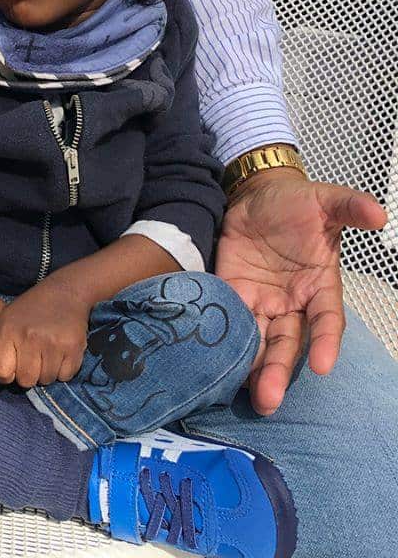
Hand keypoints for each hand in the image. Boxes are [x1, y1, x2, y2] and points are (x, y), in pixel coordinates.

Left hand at [0, 270, 91, 387]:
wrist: (65, 292)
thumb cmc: (30, 309)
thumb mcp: (6, 319)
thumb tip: (0, 377)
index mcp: (9, 330)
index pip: (0, 372)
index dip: (6, 373)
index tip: (12, 365)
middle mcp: (30, 337)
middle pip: (25, 381)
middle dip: (29, 374)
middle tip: (33, 358)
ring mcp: (53, 343)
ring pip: (46, 380)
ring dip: (46, 372)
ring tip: (46, 353)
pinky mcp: (74, 348)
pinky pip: (65, 376)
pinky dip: (63, 370)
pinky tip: (60, 353)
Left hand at [216, 168, 386, 415]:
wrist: (255, 195)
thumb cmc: (295, 202)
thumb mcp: (323, 199)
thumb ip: (348, 206)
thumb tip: (378, 213)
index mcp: (319, 285)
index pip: (325, 320)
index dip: (326, 342)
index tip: (324, 366)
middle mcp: (291, 301)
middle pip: (287, 343)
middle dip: (279, 371)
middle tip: (269, 401)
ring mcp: (261, 300)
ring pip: (259, 341)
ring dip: (253, 369)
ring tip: (248, 398)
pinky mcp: (231, 292)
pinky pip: (228, 320)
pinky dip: (224, 341)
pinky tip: (216, 364)